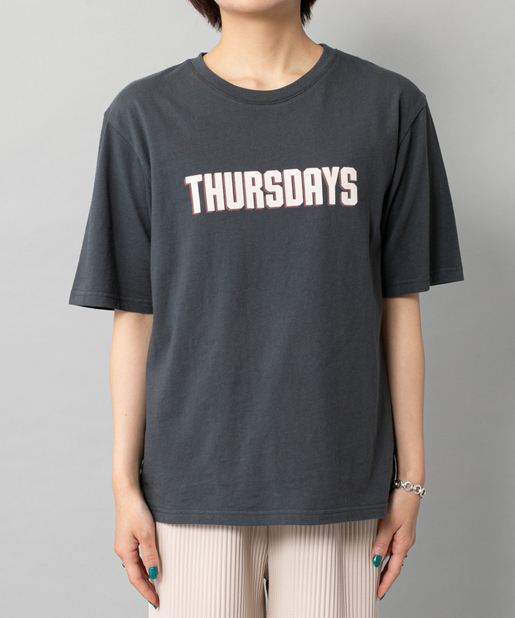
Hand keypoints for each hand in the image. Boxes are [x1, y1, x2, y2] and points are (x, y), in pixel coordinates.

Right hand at [113, 486, 160, 608]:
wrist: (127, 493)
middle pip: (134, 574)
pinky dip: (143, 565)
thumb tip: (154, 574)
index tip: (155, 601)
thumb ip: (151, 555)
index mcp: (125, 552)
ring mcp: (124, 544)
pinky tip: (150, 566)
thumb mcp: (147, 534)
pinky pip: (135, 556)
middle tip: (157, 597)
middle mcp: (122, 550)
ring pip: (135, 566)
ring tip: (155, 586)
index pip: (136, 578)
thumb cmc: (136, 510)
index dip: (146, 591)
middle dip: (145, 587)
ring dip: (145, 576)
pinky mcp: (127, 537)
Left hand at [370, 486, 420, 598]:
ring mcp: (403, 534)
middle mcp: (405, 541)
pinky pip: (391, 543)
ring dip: (384, 563)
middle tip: (374, 588)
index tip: (378, 594)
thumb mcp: (388, 523)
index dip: (385, 583)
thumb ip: (381, 542)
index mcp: (403, 543)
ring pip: (392, 553)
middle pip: (394, 564)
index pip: (394, 569)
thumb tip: (375, 561)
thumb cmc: (401, 502)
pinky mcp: (401, 526)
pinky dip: (384, 551)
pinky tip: (377, 550)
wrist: (410, 485)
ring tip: (373, 573)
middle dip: (384, 576)